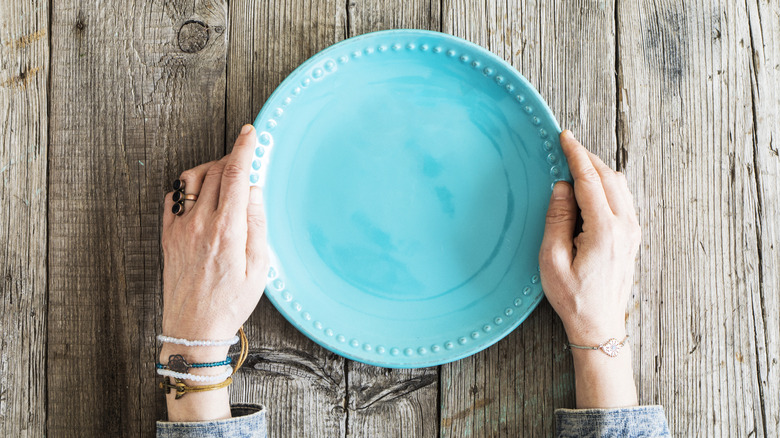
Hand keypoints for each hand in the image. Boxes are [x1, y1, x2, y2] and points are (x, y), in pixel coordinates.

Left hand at [159, 124, 268, 420]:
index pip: (237, 175)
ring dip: (212, 170)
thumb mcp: (260, 267)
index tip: (250, 133)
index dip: (244, 148)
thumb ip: (258, 224)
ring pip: (193, 178)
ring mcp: (181, 227)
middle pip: (216, 171)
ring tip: (226, 180)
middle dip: (233, 158)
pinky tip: (203, 195)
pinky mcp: (168, 234)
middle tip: (245, 162)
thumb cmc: (231, 301)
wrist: (194, 326)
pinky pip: (175, 196)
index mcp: (228, 230)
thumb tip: (255, 191)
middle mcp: (201, 223)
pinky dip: (190, 186)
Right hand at [538, 130, 640, 408]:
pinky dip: (607, 185)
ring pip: (619, 185)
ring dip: (598, 170)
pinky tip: (591, 188)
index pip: (589, 180)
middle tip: (566, 147)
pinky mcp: (633, 238)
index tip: (565, 137)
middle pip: (608, 177)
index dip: (576, 155)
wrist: (600, 326)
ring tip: (575, 165)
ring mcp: (633, 231)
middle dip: (587, 158)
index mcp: (604, 230)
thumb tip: (563, 187)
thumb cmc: (572, 297)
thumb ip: (557, 219)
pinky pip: (623, 199)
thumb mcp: (552, 260)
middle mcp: (625, 226)